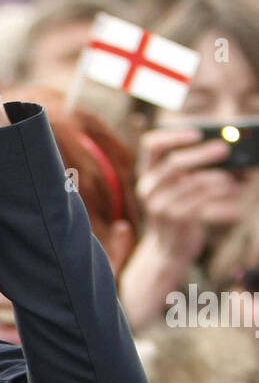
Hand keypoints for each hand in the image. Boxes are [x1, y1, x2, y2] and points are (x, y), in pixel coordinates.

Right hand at [137, 126, 243, 245]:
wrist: (169, 248)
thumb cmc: (178, 210)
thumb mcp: (175, 188)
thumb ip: (188, 168)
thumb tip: (221, 147)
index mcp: (146, 174)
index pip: (151, 145)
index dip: (173, 136)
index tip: (197, 134)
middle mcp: (148, 189)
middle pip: (174, 162)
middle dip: (202, 154)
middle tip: (225, 148)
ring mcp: (160, 206)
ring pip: (193, 182)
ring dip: (218, 176)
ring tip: (234, 176)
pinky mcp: (175, 219)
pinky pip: (202, 198)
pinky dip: (221, 191)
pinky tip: (234, 188)